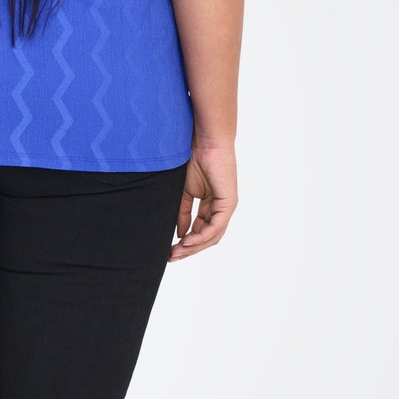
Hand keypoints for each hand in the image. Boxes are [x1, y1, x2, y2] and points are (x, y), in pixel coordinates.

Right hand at [170, 142, 237, 261]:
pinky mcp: (229, 203)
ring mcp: (226, 206)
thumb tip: (180, 234)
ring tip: (177, 251)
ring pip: (212, 236)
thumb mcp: (184, 192)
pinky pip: (215, 226)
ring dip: (194, 246)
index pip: (200, 230)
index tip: (170, 250)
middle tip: (171, 257)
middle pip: (207, 237)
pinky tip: (187, 240)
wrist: (203, 141)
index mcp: (211, 205)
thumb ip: (182, 213)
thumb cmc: (193, 159)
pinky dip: (201, 236)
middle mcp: (221, 208)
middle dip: (189, 249)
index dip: (186, 242)